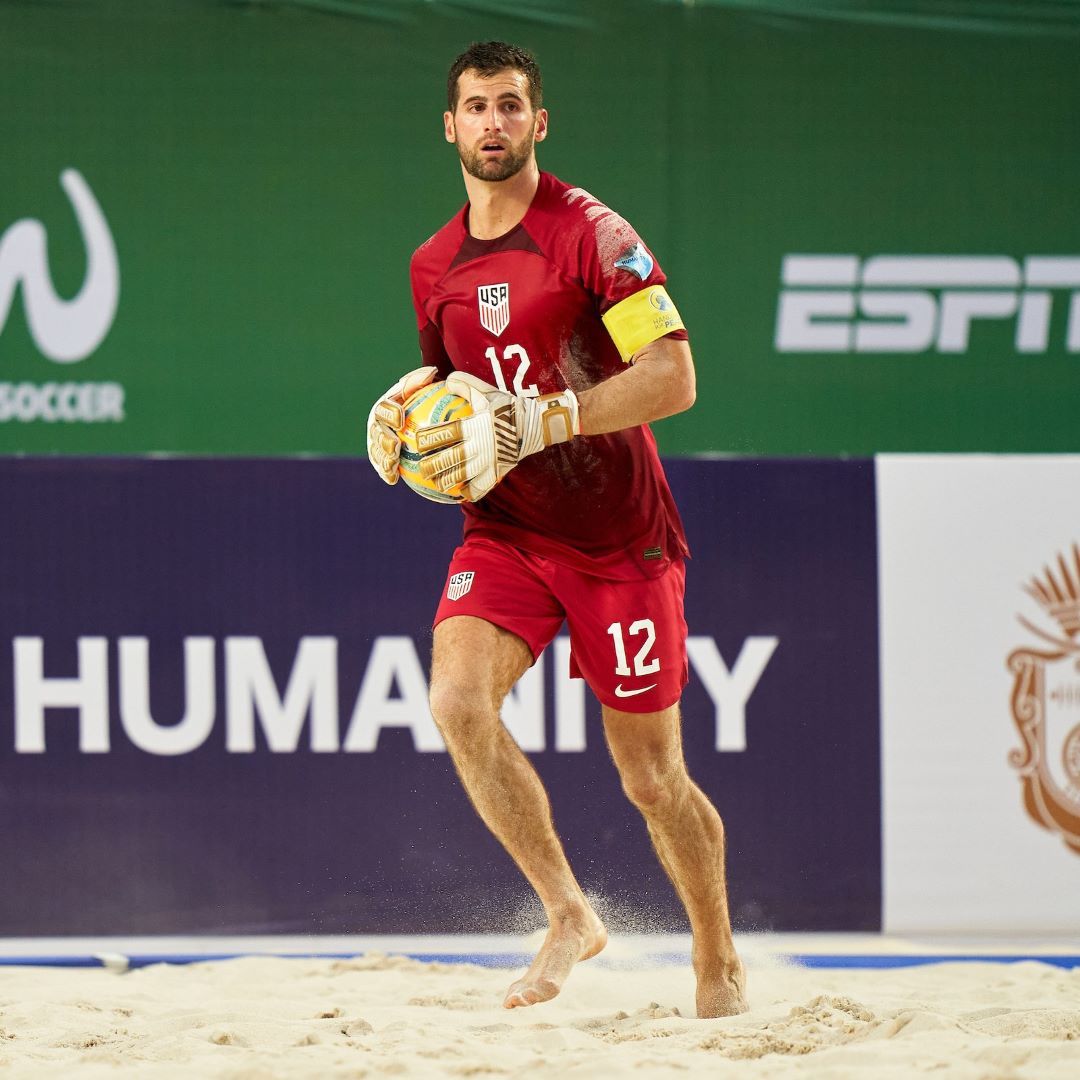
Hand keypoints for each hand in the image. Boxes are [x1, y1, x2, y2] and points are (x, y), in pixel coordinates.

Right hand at [365, 366, 437, 484]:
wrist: (419, 420)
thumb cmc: (422, 402)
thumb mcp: (423, 389)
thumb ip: (423, 381)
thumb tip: (432, 371)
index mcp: (384, 407)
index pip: (384, 408)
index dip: (389, 413)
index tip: (400, 419)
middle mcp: (376, 425)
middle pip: (376, 433)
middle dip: (383, 440)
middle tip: (395, 447)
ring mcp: (377, 443)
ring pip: (376, 451)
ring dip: (382, 459)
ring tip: (393, 465)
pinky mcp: (381, 460)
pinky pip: (382, 467)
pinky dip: (385, 473)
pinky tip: (394, 479)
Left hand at [418, 371, 578, 500]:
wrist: (535, 425)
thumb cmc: (508, 407)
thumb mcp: (487, 392)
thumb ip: (466, 385)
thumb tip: (446, 380)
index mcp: (474, 426)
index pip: (446, 433)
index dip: (429, 438)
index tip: (417, 441)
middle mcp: (479, 446)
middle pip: (449, 459)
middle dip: (431, 465)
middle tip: (421, 467)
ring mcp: (488, 461)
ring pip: (462, 476)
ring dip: (446, 481)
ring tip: (436, 483)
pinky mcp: (497, 472)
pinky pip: (481, 487)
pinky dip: (470, 492)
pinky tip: (461, 494)